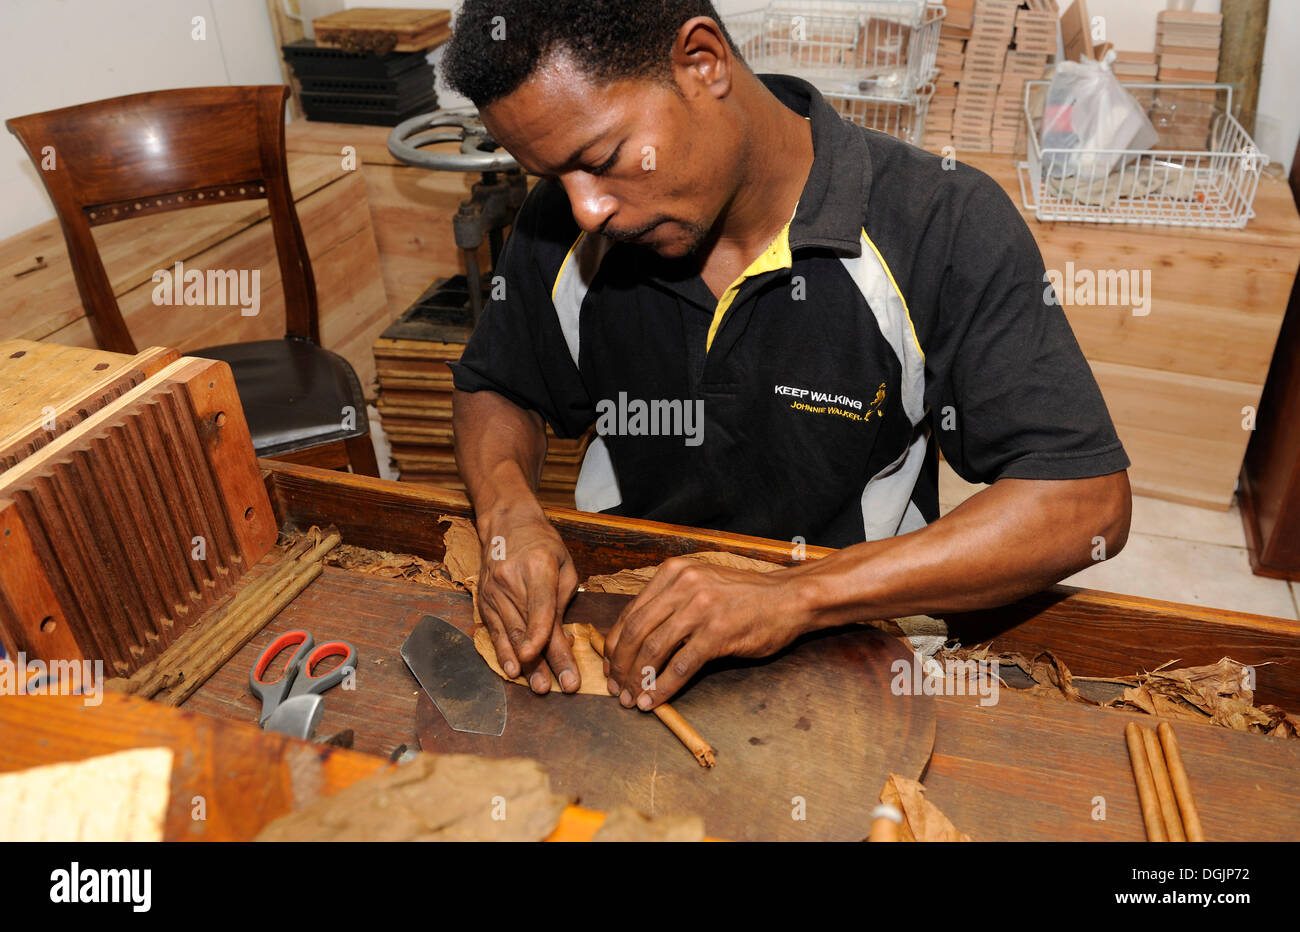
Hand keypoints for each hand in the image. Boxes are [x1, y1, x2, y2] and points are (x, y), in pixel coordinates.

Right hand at [477, 514, 580, 694]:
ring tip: (538, 686)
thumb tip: (562, 638)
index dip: (540, 633)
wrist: (506, 524)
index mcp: (537, 567)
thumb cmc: (543, 544)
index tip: (542, 655)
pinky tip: (512, 670)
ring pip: (510, 633)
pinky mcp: (483, 600)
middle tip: (552, 687)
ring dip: (524, 664)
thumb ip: (562, 600)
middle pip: (525, 627)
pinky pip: (494, 631)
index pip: (539, 606)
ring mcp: (493, 591)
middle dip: (540, 660)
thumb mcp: (564, 565)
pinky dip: (504, 652)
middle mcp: (510, 580)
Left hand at [602, 558, 817, 709]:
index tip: (609, 666)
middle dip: (620, 665)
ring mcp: (700, 608)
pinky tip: (654, 701)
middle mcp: (683, 585)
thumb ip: (670, 602)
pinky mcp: (717, 632)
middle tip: (615, 689)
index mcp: (673, 572)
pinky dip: (662, 688)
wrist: (789, 598)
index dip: (615, 644)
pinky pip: (680, 666)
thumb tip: (635, 639)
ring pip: (653, 649)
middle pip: (636, 631)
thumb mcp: (701, 584)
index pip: (631, 611)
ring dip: (637, 680)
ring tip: (631, 699)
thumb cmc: (745, 596)